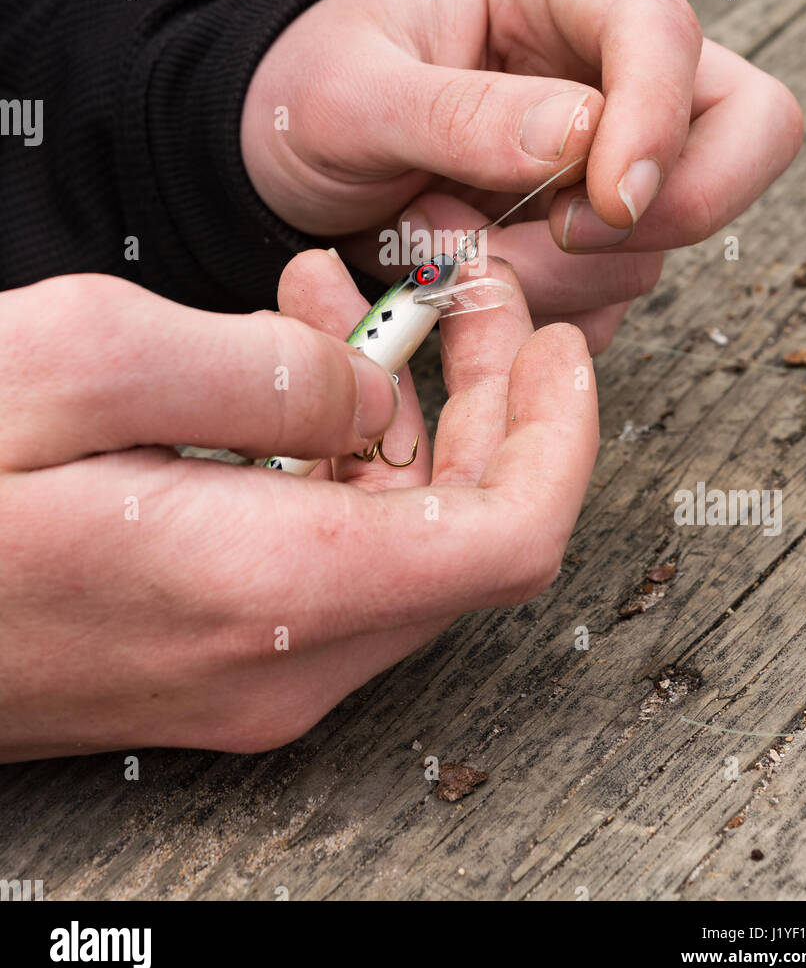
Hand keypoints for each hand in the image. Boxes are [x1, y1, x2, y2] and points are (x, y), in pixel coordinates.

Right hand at [0, 257, 596, 758]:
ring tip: (324, 299)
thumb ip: (262, 367)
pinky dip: (331, 460)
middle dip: (478, 398)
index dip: (558, 432)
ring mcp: (244, 676)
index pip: (507, 537)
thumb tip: (368, 387)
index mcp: (270, 588)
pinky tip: (271, 375)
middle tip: (443, 291)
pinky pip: (321, 558)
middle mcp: (281, 663)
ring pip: (394, 543)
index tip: (552, 340)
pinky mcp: (205, 658)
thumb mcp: (84, 359)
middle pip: (464, 537)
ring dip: (393, 416)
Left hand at [241, 0, 802, 351]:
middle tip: (561, 236)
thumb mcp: (352, 94)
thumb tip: (582, 140)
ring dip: (562, 272)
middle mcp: (602, 61)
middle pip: (745, 129)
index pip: (665, 32)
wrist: (272, 155)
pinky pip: (619, 293)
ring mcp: (609, 150)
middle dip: (669, 205)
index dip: (658, 121)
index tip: (605, 204)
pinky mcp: (590, 228)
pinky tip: (463, 276)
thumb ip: (460, 114)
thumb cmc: (304, 92)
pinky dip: (547, 309)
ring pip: (670, 234)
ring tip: (440, 245)